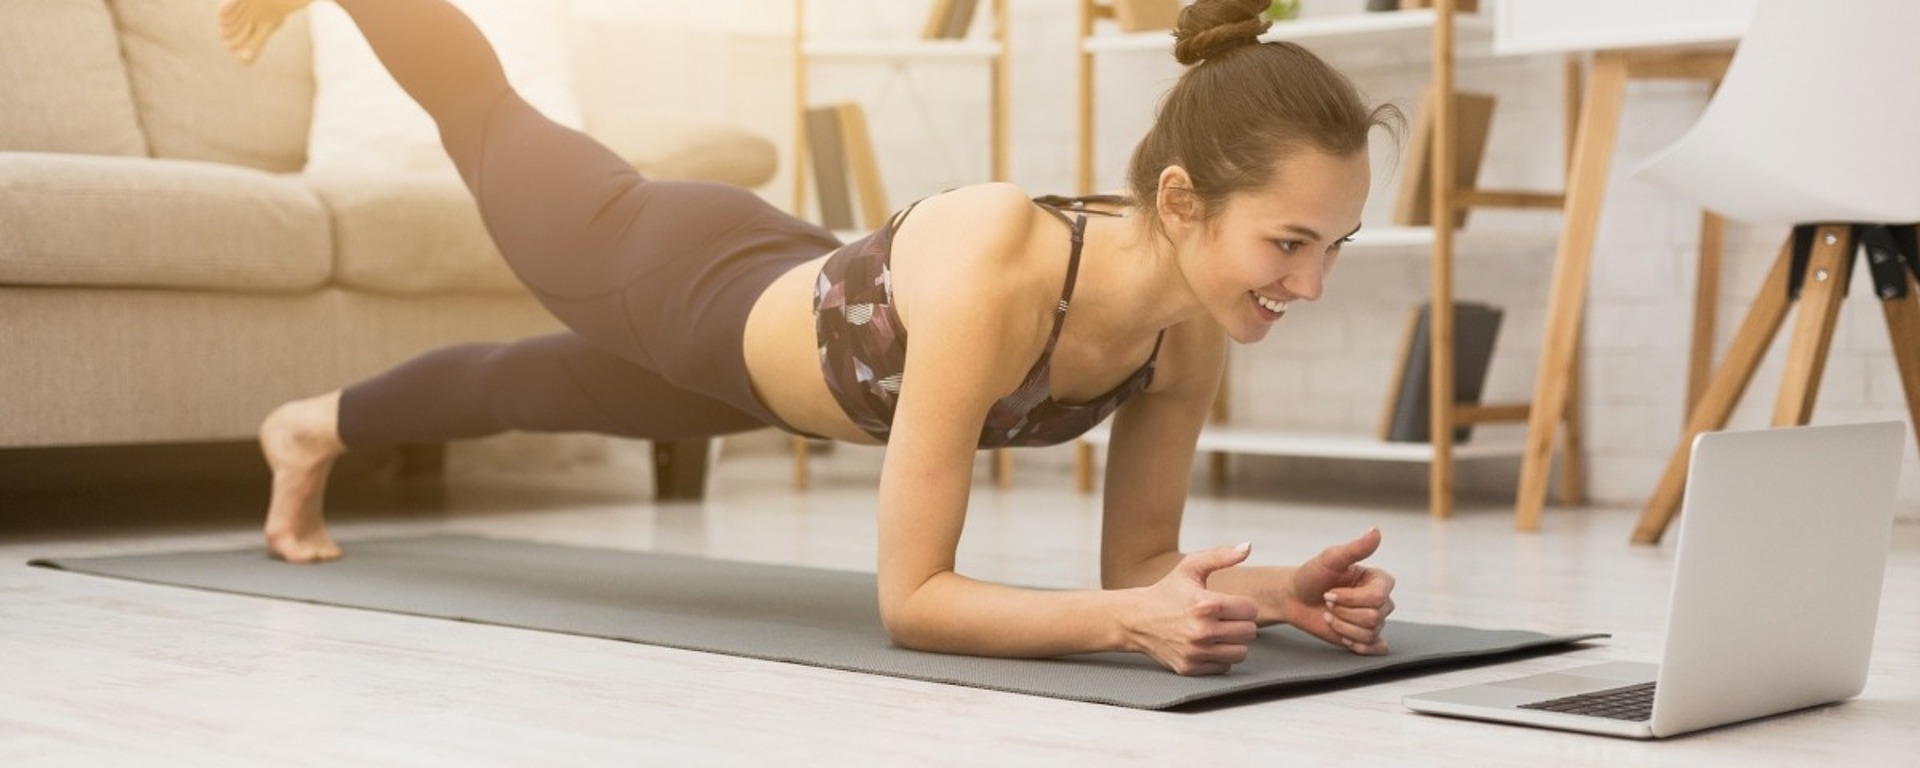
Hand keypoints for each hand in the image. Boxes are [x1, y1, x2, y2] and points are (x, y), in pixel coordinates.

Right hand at [1128, 543, 1261, 675]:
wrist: (1136, 619)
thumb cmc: (1167, 592)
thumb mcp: (1190, 567)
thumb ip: (1221, 555)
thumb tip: (1247, 547)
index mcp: (1205, 604)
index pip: (1251, 610)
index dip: (1244, 604)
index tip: (1232, 603)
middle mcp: (1201, 631)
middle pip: (1249, 632)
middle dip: (1242, 623)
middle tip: (1227, 617)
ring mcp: (1195, 652)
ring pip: (1241, 652)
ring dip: (1234, 642)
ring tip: (1221, 631)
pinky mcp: (1190, 668)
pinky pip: (1224, 666)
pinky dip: (1220, 656)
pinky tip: (1209, 644)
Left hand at [1282, 528, 1395, 654]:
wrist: (1295, 597)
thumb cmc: (1312, 575)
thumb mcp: (1331, 558)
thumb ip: (1355, 548)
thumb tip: (1376, 531)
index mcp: (1379, 580)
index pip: (1378, 597)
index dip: (1350, 598)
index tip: (1330, 592)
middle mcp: (1382, 600)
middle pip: (1374, 617)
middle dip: (1342, 612)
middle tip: (1327, 603)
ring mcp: (1374, 620)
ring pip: (1369, 633)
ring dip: (1341, 626)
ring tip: (1329, 616)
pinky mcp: (1365, 637)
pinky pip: (1372, 647)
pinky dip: (1355, 644)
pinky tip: (1341, 634)